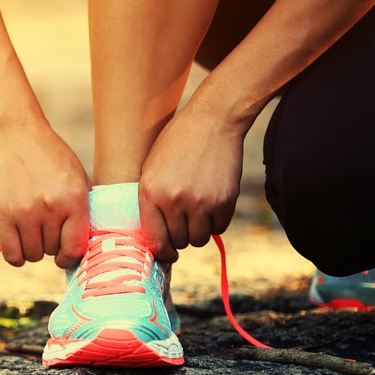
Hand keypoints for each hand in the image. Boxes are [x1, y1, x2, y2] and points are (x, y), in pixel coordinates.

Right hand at [0, 122, 90, 268]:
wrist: (18, 134)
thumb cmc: (52, 157)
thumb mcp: (79, 178)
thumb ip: (84, 210)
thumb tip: (85, 246)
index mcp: (75, 199)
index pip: (75, 248)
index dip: (71, 256)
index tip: (65, 254)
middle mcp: (52, 208)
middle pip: (52, 251)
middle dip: (51, 244)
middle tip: (47, 229)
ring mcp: (26, 212)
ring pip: (33, 254)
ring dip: (34, 248)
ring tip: (34, 231)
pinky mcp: (3, 213)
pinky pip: (12, 254)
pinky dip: (17, 256)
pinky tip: (20, 244)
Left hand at [138, 99, 245, 262]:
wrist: (212, 120)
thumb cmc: (177, 143)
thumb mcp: (151, 169)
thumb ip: (151, 201)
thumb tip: (155, 238)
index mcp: (150, 192)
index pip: (155, 239)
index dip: (162, 252)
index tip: (167, 254)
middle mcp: (174, 200)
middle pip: (179, 242)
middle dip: (180, 237)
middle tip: (183, 223)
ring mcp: (200, 202)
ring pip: (200, 239)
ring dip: (198, 231)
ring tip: (197, 212)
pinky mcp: (224, 200)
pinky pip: (220, 227)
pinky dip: (216, 222)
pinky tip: (212, 203)